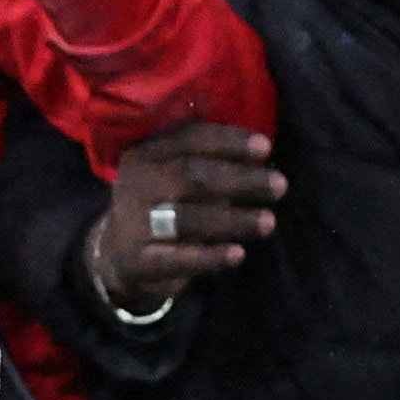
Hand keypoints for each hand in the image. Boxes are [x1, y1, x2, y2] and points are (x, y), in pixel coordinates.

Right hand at [89, 119, 283, 304]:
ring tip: (269, 222)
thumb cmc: (163, 205)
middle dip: (239, 179)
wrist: (119, 256)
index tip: (266, 147)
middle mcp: (136, 182)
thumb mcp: (171, 172)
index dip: (228, 141)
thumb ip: (207, 159)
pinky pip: (177, 258)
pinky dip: (209, 256)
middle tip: (280, 185)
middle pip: (190, 176)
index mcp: (147, 153)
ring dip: (231, 219)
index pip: (188, 138)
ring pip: (186, 218)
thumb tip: (260, 149)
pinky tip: (238, 254)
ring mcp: (134, 222)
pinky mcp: (138, 260)